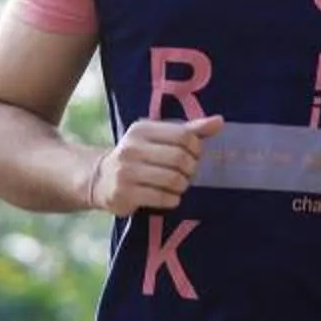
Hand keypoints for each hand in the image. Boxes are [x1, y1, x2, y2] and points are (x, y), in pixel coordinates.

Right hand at [90, 115, 223, 214]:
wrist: (100, 178)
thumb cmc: (138, 156)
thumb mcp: (158, 139)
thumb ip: (189, 130)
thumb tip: (219, 121)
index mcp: (142, 129)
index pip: (183, 135)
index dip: (196, 148)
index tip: (193, 156)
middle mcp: (131, 148)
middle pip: (179, 158)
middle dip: (190, 169)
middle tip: (188, 174)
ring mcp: (126, 171)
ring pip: (172, 179)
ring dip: (182, 185)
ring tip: (178, 185)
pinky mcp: (124, 193)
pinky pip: (162, 197)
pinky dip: (173, 199)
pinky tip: (169, 197)